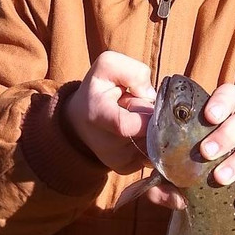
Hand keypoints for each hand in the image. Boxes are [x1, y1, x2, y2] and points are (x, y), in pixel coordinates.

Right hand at [64, 51, 155, 173]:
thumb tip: (150, 94)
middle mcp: (107, 145)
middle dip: (151, 115)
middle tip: (136, 106)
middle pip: (149, 131)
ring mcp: (118, 161)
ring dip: (152, 128)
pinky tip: (136, 132)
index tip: (148, 102)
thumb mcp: (107, 66)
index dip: (145, 115)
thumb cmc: (97, 90)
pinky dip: (150, 140)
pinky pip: (153, 152)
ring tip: (135, 119)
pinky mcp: (127, 168)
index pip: (125, 124)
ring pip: (155, 142)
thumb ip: (131, 71)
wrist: (79, 121)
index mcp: (98, 116)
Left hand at [144, 84, 234, 210]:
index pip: (230, 94)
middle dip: (230, 132)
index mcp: (220, 120)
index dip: (223, 100)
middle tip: (205, 153)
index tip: (209, 117)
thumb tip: (171, 195)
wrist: (198, 202)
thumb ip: (159, 183)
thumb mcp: (164, 176)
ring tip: (219, 178)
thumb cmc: (181, 176)